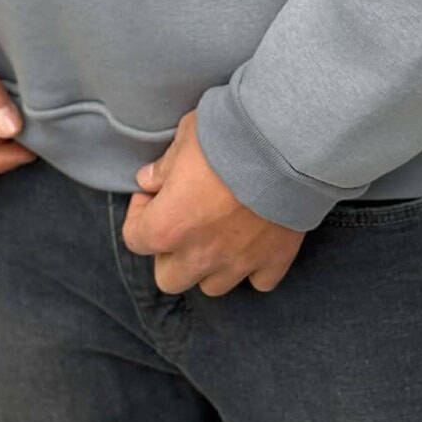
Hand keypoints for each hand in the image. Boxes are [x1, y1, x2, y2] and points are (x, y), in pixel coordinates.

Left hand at [121, 109, 305, 296]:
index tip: (152, 195)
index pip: (135, 239)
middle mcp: (200, 254)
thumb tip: (149, 180)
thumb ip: (164, 166)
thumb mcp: (185, 137)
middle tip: (183, 223)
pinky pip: (260, 282)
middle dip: (170, 253)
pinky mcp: (275, 259)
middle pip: (169, 278)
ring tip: (219, 235)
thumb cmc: (228, 135)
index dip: (139, 214)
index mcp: (168, 226)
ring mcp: (239, 262)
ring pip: (212, 286)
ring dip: (209, 265)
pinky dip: (255, 268)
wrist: (286, 143)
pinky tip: (255, 243)